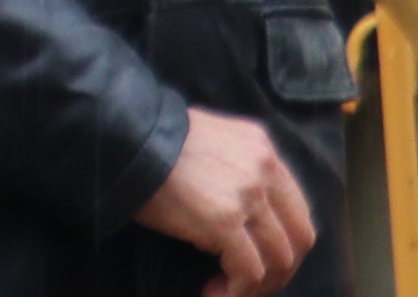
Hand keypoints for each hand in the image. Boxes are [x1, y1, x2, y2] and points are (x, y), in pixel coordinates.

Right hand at [135, 105, 314, 296]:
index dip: (282, 243)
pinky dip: (236, 291)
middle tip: (248, 285)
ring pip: (278, 259)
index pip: (296, 208)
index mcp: (261, 147)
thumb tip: (242, 218)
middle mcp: (264, 168)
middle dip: (278, 271)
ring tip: (225, 291)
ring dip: (256, 286)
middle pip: (298, 237)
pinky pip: (248, 271)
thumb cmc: (150, 141)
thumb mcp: (208, 140)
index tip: (257, 261)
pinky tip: (212, 293)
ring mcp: (247, 194)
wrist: (119, 136)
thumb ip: (236, 167)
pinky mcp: (224, 220)